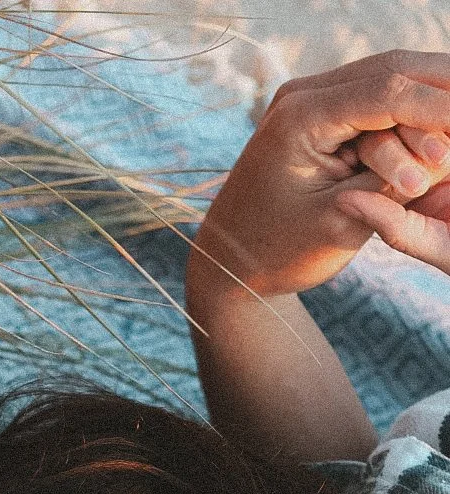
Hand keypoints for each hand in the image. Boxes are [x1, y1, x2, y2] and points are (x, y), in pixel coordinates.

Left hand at [192, 52, 449, 296]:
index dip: (442, 104)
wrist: (228, 262)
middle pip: (393, 68)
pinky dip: (412, 103)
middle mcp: (301, 95)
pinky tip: (441, 113)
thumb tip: (440, 154)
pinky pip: (376, 95)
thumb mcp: (340, 225)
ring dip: (432, 91)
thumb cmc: (278, 254)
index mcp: (300, 119)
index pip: (389, 92)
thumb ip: (390, 185)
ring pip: (389, 74)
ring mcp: (308, 98)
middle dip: (445, 85)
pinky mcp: (318, 112)